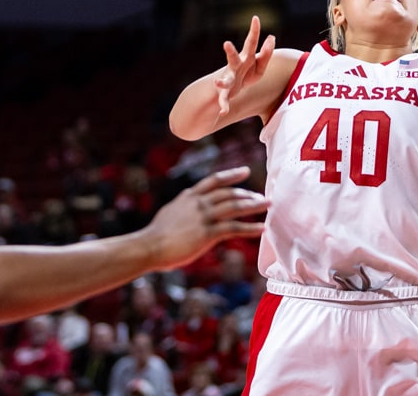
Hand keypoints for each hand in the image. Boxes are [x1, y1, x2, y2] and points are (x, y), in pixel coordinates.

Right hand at [144, 166, 267, 269]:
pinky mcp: (208, 233)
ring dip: (254, 206)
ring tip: (268, 205)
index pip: (214, 180)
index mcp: (189, 196)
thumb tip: (188, 202)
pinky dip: (249, 228)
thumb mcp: (171, 212)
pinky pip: (234, 228)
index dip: (231, 175)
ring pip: (235, 207)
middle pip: (229, 193)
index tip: (245, 171)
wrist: (150, 246)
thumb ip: (183, 206)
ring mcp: (204, 216)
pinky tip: (261, 228)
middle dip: (247, 194)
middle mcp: (199, 202)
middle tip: (261, 196)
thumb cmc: (157, 235)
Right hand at [215, 15, 275, 115]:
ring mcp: (229, 80)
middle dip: (230, 52)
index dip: (253, 31)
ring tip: (218, 82)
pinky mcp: (224, 93)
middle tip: (226, 45)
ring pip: (225, 80)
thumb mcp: (259, 66)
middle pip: (233, 58)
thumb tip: (272, 36)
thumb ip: (265, 53)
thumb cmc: (245, 74)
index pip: (250, 43)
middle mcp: (235, 67)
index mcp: (245, 58)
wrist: (226, 90)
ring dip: (222, 81)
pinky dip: (223, 105)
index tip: (255, 18)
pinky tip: (224, 111)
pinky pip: (223, 100)